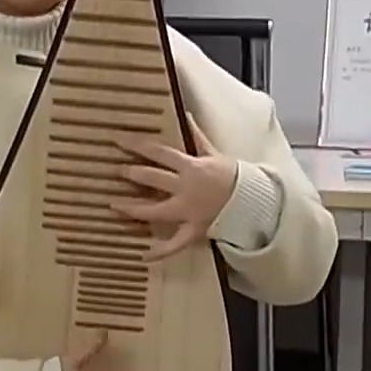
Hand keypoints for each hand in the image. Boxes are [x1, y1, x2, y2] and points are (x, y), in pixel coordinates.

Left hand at [108, 116, 238, 259]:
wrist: (256, 201)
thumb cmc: (234, 175)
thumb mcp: (215, 153)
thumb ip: (198, 137)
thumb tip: (187, 115)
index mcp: (191, 167)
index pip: (159, 152)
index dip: (138, 145)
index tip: (119, 141)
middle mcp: (186, 188)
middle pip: (153, 179)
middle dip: (132, 174)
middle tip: (116, 171)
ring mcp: (189, 211)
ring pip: (156, 211)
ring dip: (134, 209)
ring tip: (114, 207)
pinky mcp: (194, 230)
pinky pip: (175, 244)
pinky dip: (160, 251)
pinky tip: (143, 255)